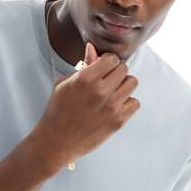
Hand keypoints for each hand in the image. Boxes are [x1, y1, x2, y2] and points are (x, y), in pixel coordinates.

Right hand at [33, 41, 139, 170]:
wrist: (56, 141)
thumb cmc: (57, 112)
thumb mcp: (64, 84)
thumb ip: (82, 65)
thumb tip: (92, 48)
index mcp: (85, 78)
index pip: (112, 58)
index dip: (108, 62)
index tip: (103, 69)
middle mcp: (100, 91)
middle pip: (124, 68)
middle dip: (116, 73)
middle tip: (106, 82)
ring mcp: (111, 106)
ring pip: (132, 83)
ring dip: (123, 86)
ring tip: (112, 93)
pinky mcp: (118, 121)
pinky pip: (135, 103)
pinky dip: (127, 103)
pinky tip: (114, 107)